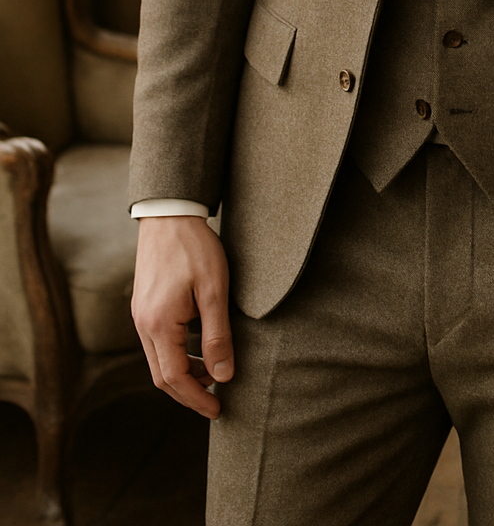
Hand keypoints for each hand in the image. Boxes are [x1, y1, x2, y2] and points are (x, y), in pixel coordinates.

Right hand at [131, 216, 233, 418]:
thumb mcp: (214, 290)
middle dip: (188, 392)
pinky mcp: (144, 305)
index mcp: (159, 325)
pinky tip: (197, 348)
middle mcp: (143, 324)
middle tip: (215, 400)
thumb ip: (217, 335)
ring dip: (183, 373)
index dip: (196, 398)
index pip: (174, 378)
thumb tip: (223, 376)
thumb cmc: (194, 249)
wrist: (169, 213)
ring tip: (212, 373)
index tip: (218, 409)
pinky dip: (176, 355)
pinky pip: (157, 342)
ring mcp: (141, 315)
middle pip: (162, 376)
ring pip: (158, 360)